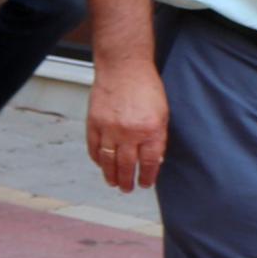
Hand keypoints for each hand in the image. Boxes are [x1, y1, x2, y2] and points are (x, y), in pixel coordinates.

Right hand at [88, 53, 168, 191]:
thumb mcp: (162, 114)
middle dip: (127, 179)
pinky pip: (94, 147)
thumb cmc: (146, 88)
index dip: (147, 176)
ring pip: (108, 159)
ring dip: (110, 174)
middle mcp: (129, 132)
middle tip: (127, 189)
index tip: (145, 183)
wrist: (123, 68)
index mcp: (151, 130)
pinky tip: (100, 164)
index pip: (149, 162)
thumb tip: (153, 159)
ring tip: (112, 182)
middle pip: (127, 164)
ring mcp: (109, 128)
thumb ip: (158, 137)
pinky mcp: (94, 122)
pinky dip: (97, 158)